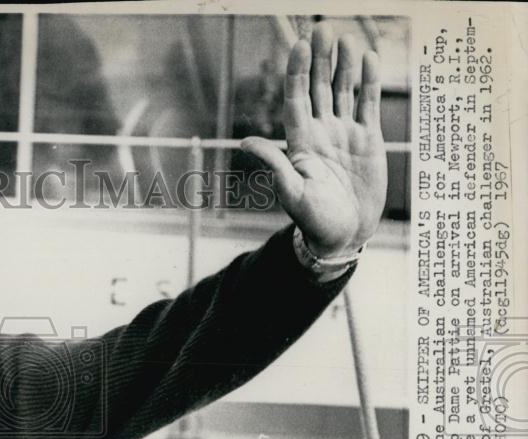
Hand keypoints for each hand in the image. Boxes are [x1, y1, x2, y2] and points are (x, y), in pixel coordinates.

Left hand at [242, 22, 387, 255]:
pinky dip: (368, 82)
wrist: (343, 236)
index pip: (296, 99)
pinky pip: (366, 104)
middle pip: (318, 88)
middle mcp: (320, 132)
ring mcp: (344, 134)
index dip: (297, 72)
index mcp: (300, 142)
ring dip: (343, 66)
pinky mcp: (367, 140)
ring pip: (342, 91)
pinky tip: (369, 59)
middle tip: (323, 28)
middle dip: (320, 59)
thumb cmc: (314, 220)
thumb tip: (245, 143)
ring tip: (346, 39)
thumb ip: (273, 165)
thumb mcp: (292, 193)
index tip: (300, 45)